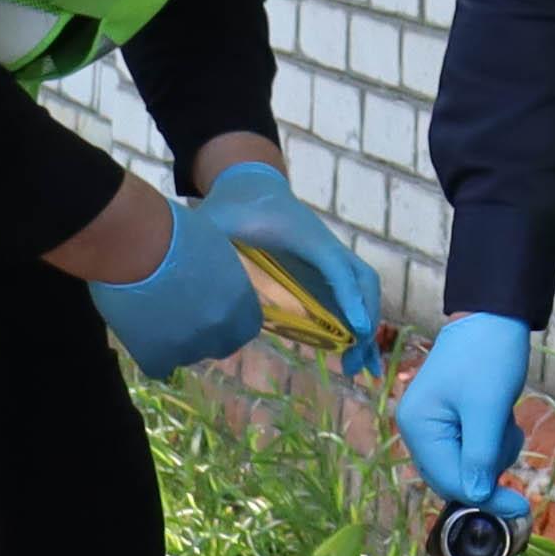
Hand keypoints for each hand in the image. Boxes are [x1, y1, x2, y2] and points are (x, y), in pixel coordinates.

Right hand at [86, 193, 265, 376]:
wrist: (133, 242)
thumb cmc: (173, 230)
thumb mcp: (214, 249)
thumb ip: (220, 277)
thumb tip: (212, 283)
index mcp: (239, 299)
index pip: (247, 326)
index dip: (230, 321)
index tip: (214, 310)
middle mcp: (220, 327)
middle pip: (220, 345)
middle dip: (206, 335)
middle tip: (184, 317)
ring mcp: (188, 345)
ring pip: (188, 355)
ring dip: (176, 342)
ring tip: (155, 318)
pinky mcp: (156, 355)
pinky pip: (158, 366)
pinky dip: (151, 353)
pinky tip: (142, 334)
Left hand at [195, 156, 387, 369]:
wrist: (250, 187)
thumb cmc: (234, 207)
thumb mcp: (215, 223)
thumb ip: (204, 246)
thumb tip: (187, 280)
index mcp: (305, 236)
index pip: (336, 267)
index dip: (349, 297)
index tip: (356, 329)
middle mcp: (325, 248)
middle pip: (362, 281)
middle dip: (366, 318)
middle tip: (357, 361)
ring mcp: (327, 260)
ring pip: (361, 291)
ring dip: (366, 327)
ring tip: (360, 369)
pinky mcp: (322, 271)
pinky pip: (349, 296)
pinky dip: (356, 323)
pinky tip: (350, 354)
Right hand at [400, 313, 536, 506]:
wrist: (494, 315)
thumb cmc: (488, 356)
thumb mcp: (488, 408)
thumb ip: (480, 454)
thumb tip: (476, 496)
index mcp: (418, 427)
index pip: (448, 480)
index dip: (485, 497)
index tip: (520, 507)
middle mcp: (418, 430)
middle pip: (454, 476)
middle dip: (488, 467)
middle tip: (509, 436)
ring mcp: (433, 425)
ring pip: (467, 464)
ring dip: (494, 451)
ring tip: (506, 420)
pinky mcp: (451, 420)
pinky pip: (472, 447)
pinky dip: (492, 440)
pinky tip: (502, 417)